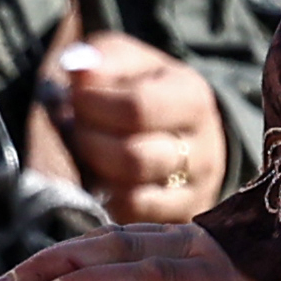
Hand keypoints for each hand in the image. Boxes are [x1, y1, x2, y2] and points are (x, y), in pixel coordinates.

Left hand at [34, 35, 224, 224]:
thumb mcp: (123, 62)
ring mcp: (197, 189)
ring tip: (86, 151)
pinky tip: (97, 179)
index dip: (94, 104)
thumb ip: (101, 60)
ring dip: (94, 172)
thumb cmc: (138, 89)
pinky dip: (106, 201)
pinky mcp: (182, 218)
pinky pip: (134, 219)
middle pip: (134, 157)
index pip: (137, 109)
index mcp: (193, 99)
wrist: (174, 128)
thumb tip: (80, 71)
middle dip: (89, 141)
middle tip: (75, 128)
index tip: (75, 97)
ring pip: (133, 194)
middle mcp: (206, 148)